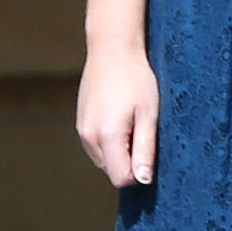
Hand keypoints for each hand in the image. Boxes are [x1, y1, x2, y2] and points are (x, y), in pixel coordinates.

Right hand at [77, 46, 158, 186]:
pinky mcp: (80, 123)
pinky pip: (98, 146)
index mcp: (107, 136)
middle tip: (143, 131)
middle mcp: (89, 137)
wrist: (112, 50)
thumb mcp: (149, 114)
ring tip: (133, 122)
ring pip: (105, 160)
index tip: (151, 151)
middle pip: (112, 171)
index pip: (121, 179)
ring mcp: (81, 131)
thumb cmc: (137, 79)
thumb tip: (143, 180)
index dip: (140, 173)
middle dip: (130, 161)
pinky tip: (122, 119)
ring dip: (121, 151)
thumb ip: (145, 149)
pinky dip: (111, 142)